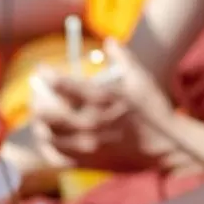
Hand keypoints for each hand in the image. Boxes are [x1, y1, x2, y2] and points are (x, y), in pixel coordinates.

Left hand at [38, 40, 189, 173]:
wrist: (166, 147)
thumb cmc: (154, 109)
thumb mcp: (141, 78)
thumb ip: (122, 57)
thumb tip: (107, 41)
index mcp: (102, 100)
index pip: (62, 86)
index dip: (47, 76)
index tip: (42, 71)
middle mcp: (90, 124)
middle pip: (47, 113)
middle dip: (38, 99)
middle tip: (38, 92)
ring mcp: (87, 146)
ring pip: (48, 136)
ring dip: (40, 122)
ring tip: (41, 114)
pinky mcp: (88, 162)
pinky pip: (56, 156)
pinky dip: (48, 145)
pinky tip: (49, 137)